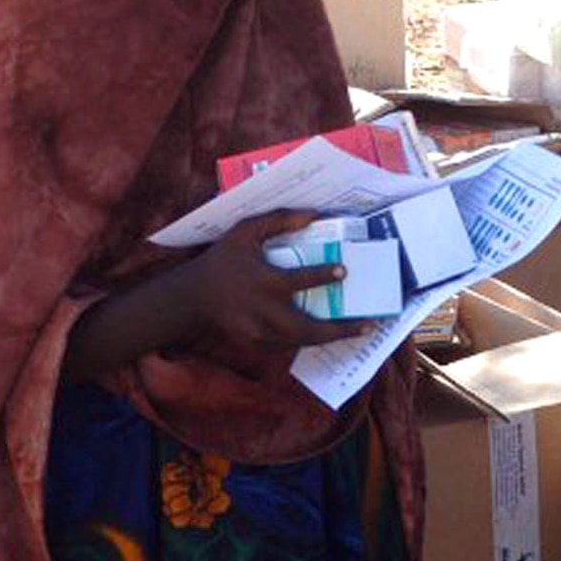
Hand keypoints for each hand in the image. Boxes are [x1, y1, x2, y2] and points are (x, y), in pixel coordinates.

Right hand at [185, 210, 368, 350]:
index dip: (323, 276)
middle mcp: (265, 312)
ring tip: (356, 331)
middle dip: (340, 330)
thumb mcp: (244, 232)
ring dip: (330, 338)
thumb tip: (312, 215)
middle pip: (309, 328)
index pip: (299, 280)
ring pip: (303, 341)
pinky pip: (289, 345)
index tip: (343, 272)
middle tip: (367, 325)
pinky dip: (309, 340)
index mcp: (264, 282)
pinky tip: (327, 334)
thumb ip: (277, 220)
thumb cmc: (222, 261)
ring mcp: (261, 332)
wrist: (193, 298)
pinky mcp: (258, 344)